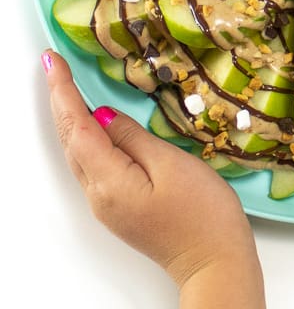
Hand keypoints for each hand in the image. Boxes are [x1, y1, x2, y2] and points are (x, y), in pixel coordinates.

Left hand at [41, 49, 264, 307]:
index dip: (62, 91)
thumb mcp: (170, 164)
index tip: (51, 59)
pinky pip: (93, 163)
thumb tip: (103, 116)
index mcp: (108, 181)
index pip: (77, 127)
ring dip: (70, 117)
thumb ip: (133, 138)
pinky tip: (92, 122)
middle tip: (53, 65)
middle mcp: (98, 194)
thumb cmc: (202, 211)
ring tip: (67, 85)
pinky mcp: (120, 206)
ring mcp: (107, 203)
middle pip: (71, 140)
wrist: (215, 260)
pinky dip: (86, 136)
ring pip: (79, 152)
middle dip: (60, 100)